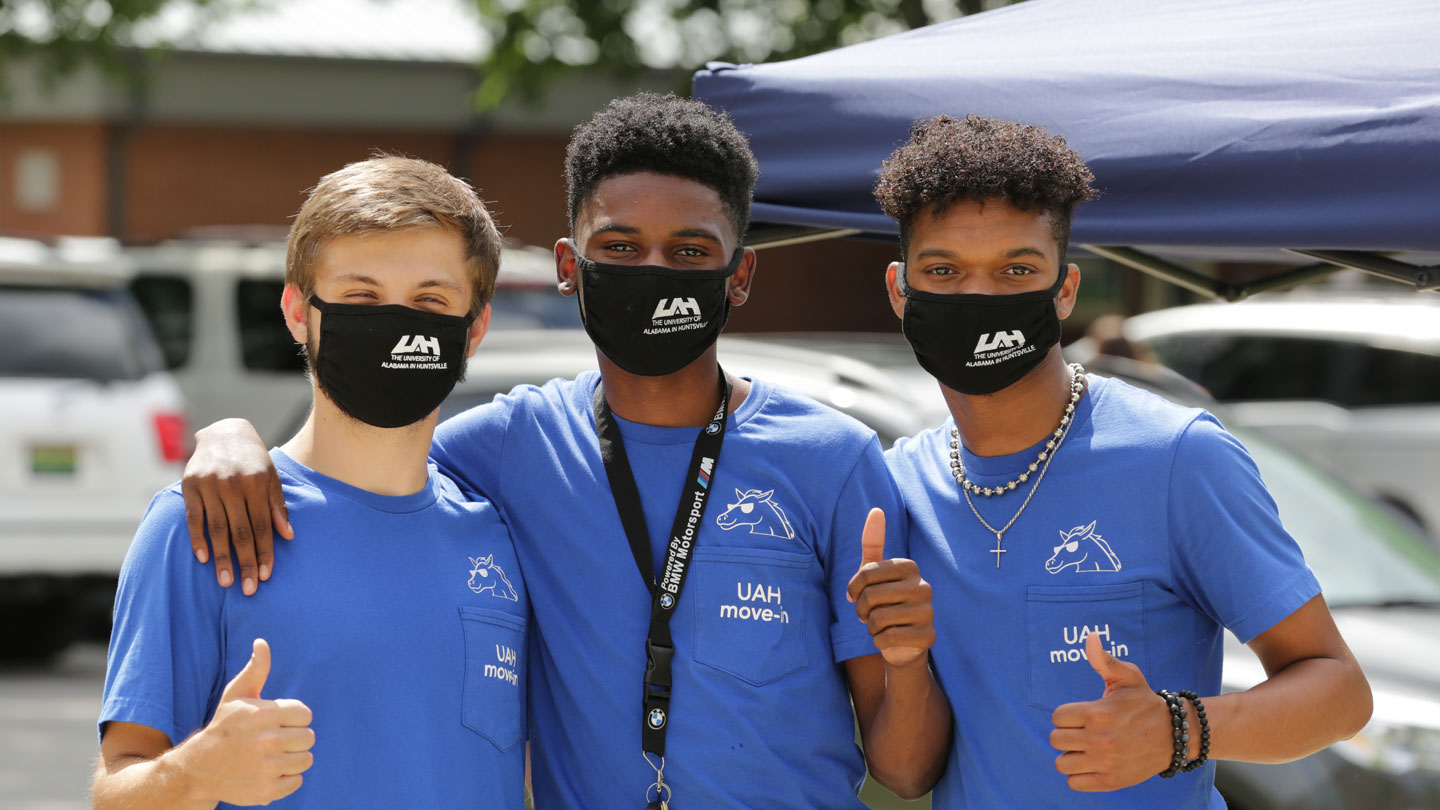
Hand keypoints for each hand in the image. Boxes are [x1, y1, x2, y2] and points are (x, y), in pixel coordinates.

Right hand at [181, 418, 290, 594]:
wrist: (224, 432)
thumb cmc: (253, 460)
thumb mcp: (271, 477)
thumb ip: (277, 506)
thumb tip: (287, 536)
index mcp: (256, 481)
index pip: (262, 525)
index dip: (264, 551)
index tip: (265, 576)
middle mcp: (232, 483)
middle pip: (240, 531)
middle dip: (245, 561)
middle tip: (247, 589)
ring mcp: (209, 484)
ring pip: (216, 528)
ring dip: (221, 557)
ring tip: (226, 581)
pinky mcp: (189, 485)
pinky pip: (193, 517)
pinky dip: (198, 539)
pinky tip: (204, 558)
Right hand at [185, 639, 314, 805]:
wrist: (199, 768)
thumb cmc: (224, 727)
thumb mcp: (236, 696)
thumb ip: (256, 669)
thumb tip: (261, 642)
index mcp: (264, 715)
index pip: (305, 714)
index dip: (293, 717)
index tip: (277, 722)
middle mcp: (267, 742)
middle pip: (309, 737)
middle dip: (295, 737)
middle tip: (275, 740)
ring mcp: (267, 768)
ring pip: (306, 759)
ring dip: (292, 758)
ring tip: (272, 755)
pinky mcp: (267, 791)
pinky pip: (297, 781)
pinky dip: (286, 778)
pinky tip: (269, 772)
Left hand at [846, 508, 933, 668]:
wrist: (901, 643)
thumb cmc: (884, 603)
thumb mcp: (874, 574)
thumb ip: (873, 544)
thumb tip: (876, 510)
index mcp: (910, 567)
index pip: (866, 573)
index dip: (854, 588)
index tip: (857, 595)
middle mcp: (924, 586)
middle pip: (871, 596)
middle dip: (861, 610)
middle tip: (867, 615)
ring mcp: (929, 612)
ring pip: (879, 618)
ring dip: (870, 627)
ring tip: (878, 626)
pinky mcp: (928, 636)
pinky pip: (889, 637)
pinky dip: (879, 641)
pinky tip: (887, 639)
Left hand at [1050, 632, 1175, 790]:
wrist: (1175, 735)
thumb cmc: (1145, 704)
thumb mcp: (1127, 677)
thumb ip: (1103, 660)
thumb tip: (1090, 637)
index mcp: (1097, 713)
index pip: (1057, 717)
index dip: (1066, 715)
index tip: (1081, 716)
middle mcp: (1098, 740)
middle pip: (1055, 740)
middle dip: (1066, 734)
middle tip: (1082, 732)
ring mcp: (1104, 762)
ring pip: (1062, 764)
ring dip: (1070, 756)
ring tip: (1085, 749)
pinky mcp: (1110, 781)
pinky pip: (1074, 782)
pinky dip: (1079, 775)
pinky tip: (1091, 764)